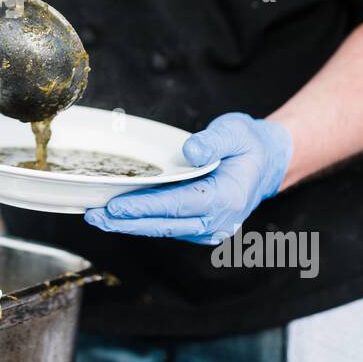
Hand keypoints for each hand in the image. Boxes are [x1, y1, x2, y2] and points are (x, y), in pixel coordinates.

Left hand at [84, 113, 293, 244]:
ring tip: (99, 217)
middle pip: (166, 224)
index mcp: (228, 197)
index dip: (145, 207)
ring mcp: (212, 228)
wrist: (267, 162)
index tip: (116, 207)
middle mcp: (220, 220)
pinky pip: (170, 227)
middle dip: (127, 222)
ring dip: (132, 225)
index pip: (178, 205)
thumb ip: (213, 141)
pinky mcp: (202, 228)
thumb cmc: (249, 145)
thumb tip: (192, 151)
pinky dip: (145, 223)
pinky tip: (122, 217)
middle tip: (94, 216)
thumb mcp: (235, 132)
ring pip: (165, 229)